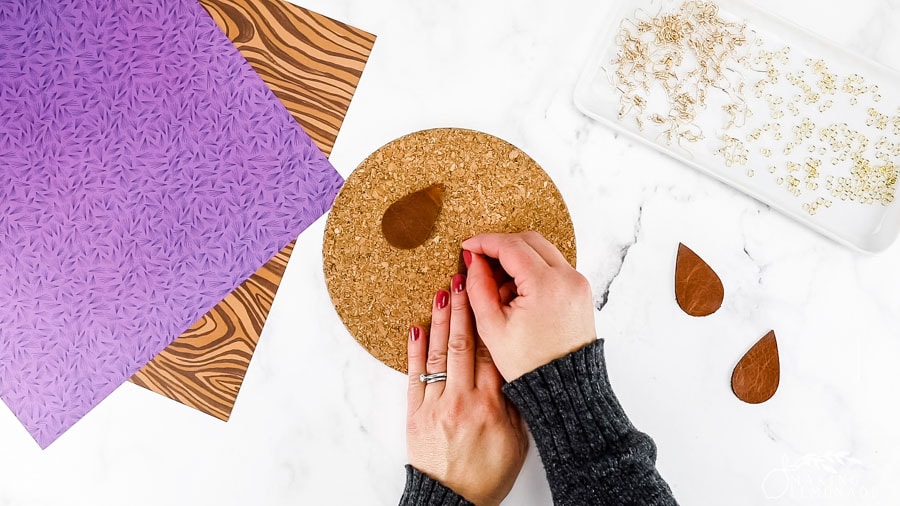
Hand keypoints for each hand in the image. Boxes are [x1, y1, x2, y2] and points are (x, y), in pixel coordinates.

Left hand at [407, 273, 527, 505]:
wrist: (451, 502)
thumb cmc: (487, 475)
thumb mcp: (516, 440)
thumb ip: (514, 402)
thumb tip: (512, 367)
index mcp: (493, 405)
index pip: (491, 351)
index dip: (490, 319)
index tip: (490, 293)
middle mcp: (464, 400)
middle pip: (463, 344)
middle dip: (463, 308)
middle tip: (463, 278)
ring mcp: (437, 405)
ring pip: (438, 354)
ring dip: (439, 320)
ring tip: (442, 292)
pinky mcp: (415, 414)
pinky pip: (415, 376)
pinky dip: (414, 351)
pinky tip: (416, 327)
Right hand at [462, 231, 595, 381]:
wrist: (564, 387)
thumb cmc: (529, 364)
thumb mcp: (492, 327)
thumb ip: (478, 287)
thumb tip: (473, 260)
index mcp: (546, 285)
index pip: (511, 246)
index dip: (485, 242)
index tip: (467, 247)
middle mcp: (568, 278)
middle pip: (529, 240)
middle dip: (501, 246)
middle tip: (480, 262)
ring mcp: (578, 282)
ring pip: (542, 251)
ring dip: (517, 259)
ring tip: (498, 288)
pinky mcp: (580, 290)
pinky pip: (553, 266)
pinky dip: (532, 270)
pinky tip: (516, 293)